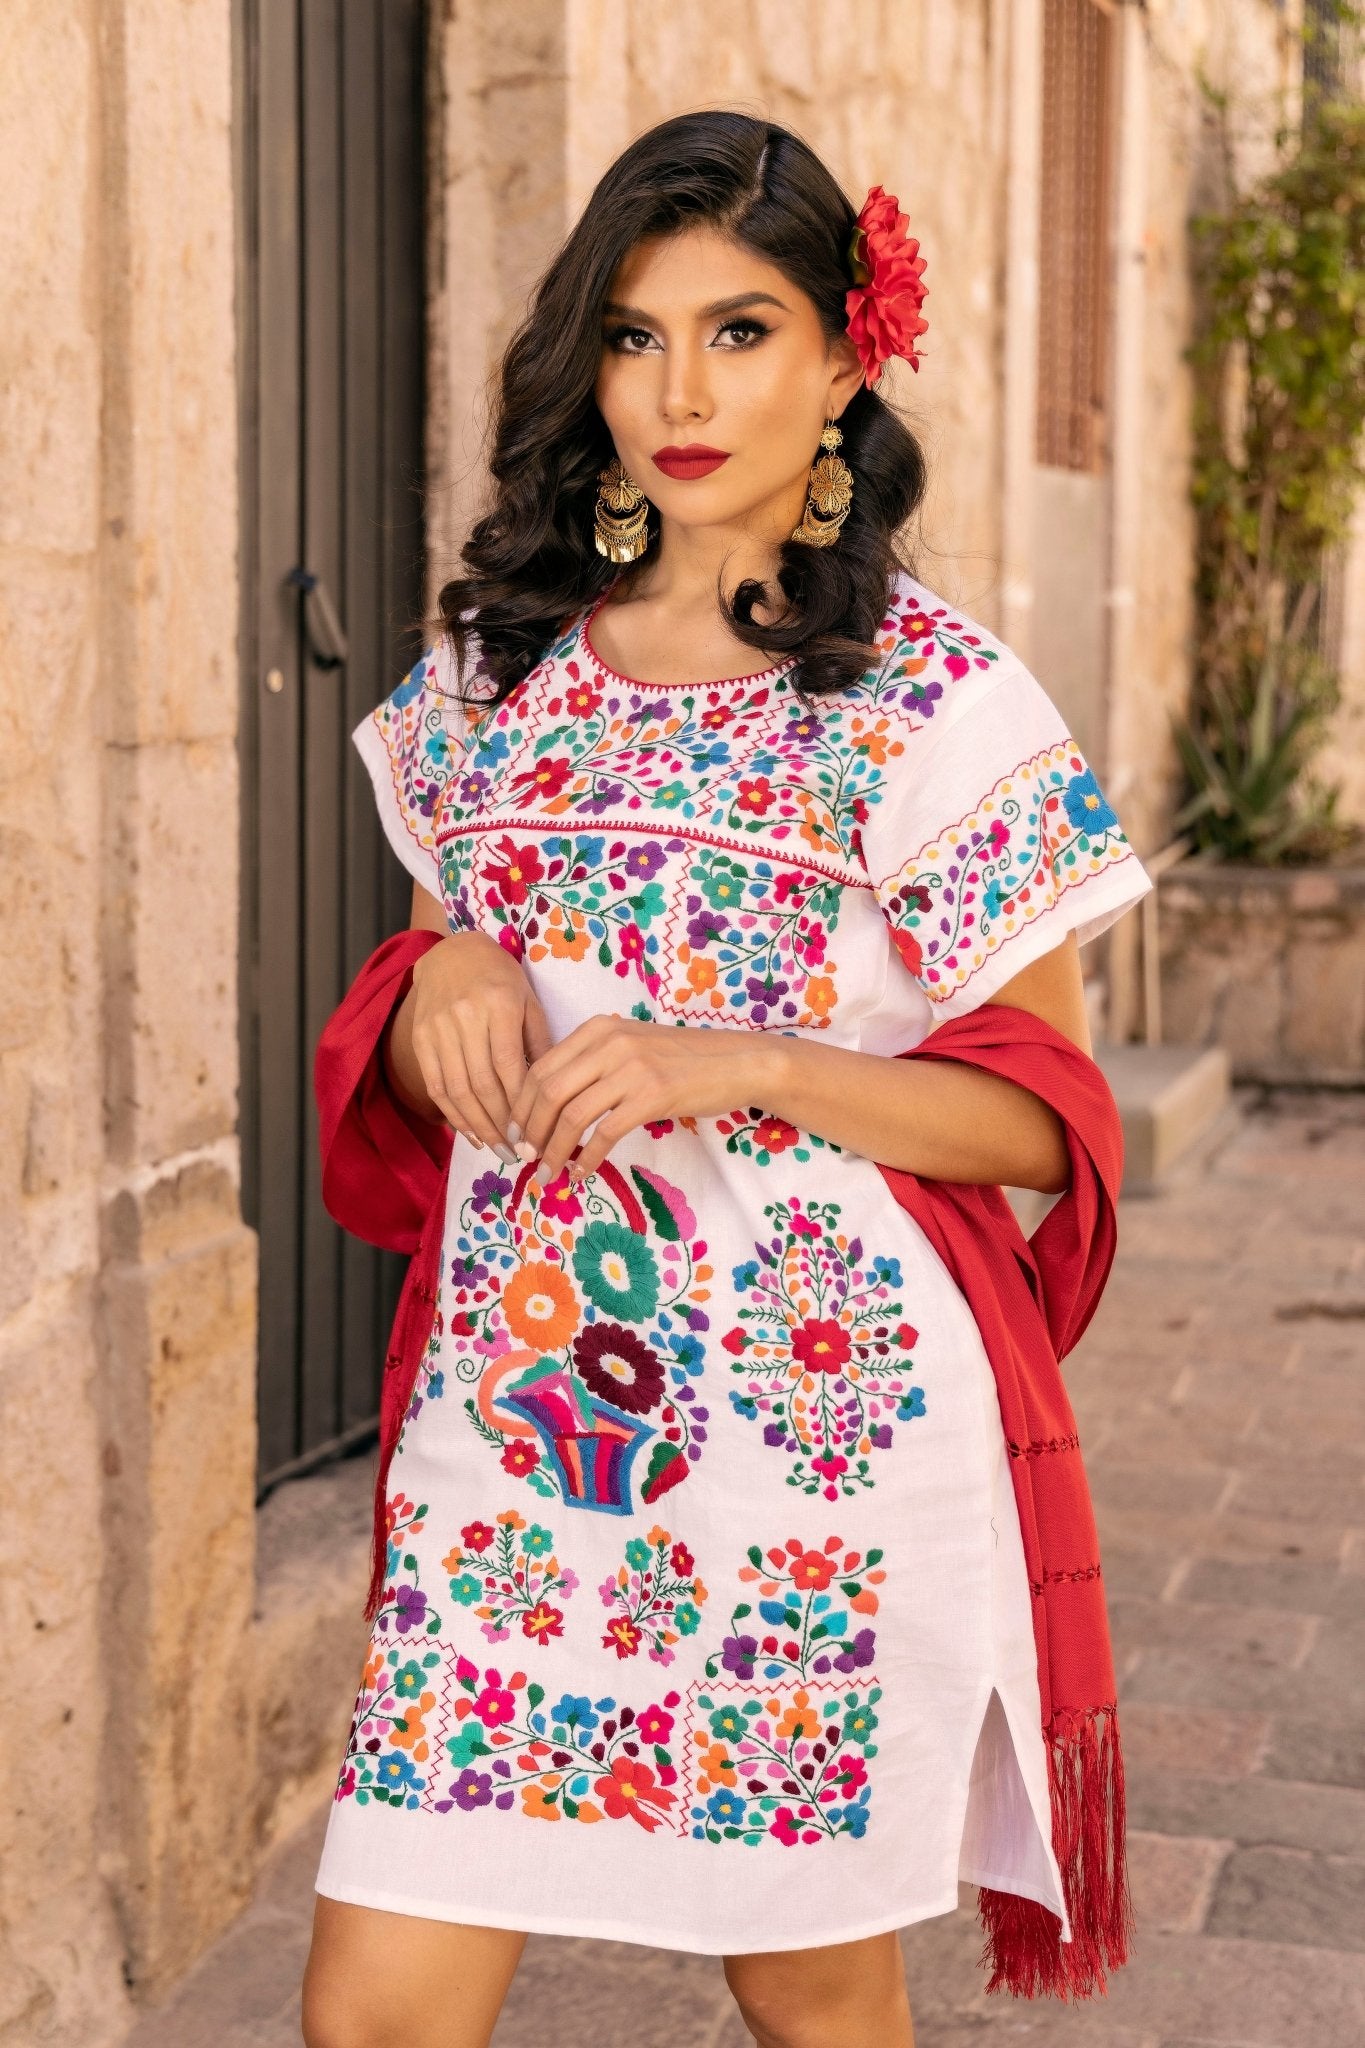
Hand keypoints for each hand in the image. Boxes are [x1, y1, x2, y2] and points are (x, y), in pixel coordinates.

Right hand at [407, 932, 552, 1155]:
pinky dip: (454, 1115)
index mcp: (498, 1004)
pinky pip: (436, 1085)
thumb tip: (551, 1095)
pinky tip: (472, 1134)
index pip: (509, 1066)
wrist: (453, 953)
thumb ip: (539, 1044)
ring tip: (498, 1151)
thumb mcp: (529, 1002)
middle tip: (519, 1153)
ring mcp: (438, 1028)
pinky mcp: (420, 1038)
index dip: (521, 1105)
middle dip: (501, 1124)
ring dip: (479, 1127)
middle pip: (482, 1084)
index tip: (536, 1132)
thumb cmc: (501, 980)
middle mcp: (464, 1016)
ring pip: (457, 1090)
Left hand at [507, 1013, 775, 1187]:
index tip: (516, 1134)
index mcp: (597, 1029)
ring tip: (547, 1174)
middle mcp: (609, 1043)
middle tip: (525, 1158)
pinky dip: (587, 1158)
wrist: (736, 1061)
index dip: (520, 1106)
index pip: (541, 1068)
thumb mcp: (630, 1047)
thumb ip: (593, 1064)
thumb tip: (549, 1106)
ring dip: (553, 1151)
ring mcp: (631, 1068)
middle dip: (529, 1131)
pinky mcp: (651, 1095)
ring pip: (571, 1116)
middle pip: (548, 1092)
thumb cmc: (681, 1059)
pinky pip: (605, 1133)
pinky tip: (582, 1173)